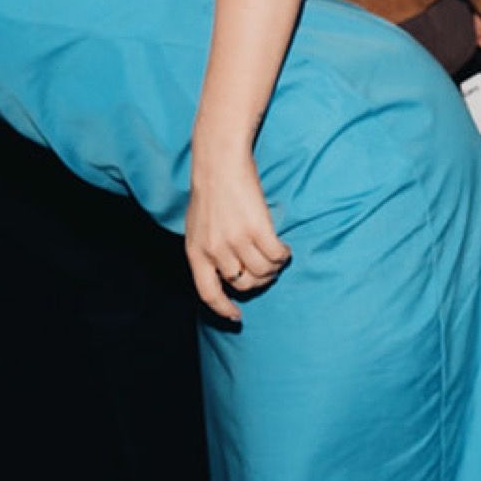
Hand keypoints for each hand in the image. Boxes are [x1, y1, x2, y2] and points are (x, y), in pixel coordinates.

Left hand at [186, 144, 289, 326]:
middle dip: (259, 282)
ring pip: (263, 271)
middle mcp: (215, 251)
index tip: (237, 317)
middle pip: (244, 284)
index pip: (209, 294)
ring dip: (273, 268)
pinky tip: (283, 248)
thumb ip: (206, 252)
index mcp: (196, 252)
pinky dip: (283, 255)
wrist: (219, 163)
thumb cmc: (210, 192)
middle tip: (266, 271)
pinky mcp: (258, 228)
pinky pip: (277, 255)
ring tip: (276, 256)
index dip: (223, 309)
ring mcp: (237, 240)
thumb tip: (224, 275)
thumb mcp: (197, 228)